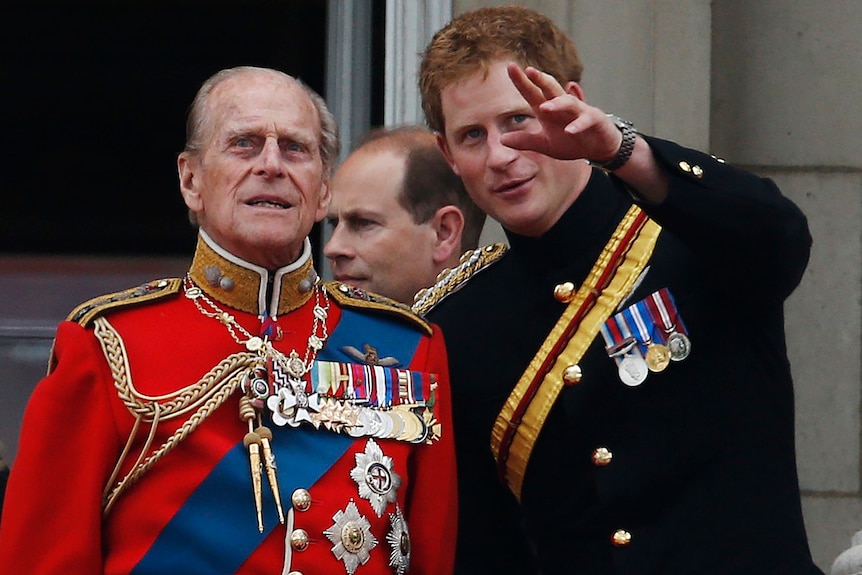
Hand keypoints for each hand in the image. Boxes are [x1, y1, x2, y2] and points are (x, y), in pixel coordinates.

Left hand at [500, 63, 621, 162]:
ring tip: (545, 107)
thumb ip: (526, 141)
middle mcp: (563, 106)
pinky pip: (586, 120)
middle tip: (529, 71)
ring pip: (568, 103)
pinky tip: (570, 131)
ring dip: (557, 104)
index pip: (533, 93)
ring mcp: (579, 111)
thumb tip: (502, 139)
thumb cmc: (572, 142)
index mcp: (548, 110)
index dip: (522, 81)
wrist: (599, 148)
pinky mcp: (594, 120)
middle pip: (551, 89)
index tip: (510, 67)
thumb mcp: (546, 145)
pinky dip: (578, 125)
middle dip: (541, 80)